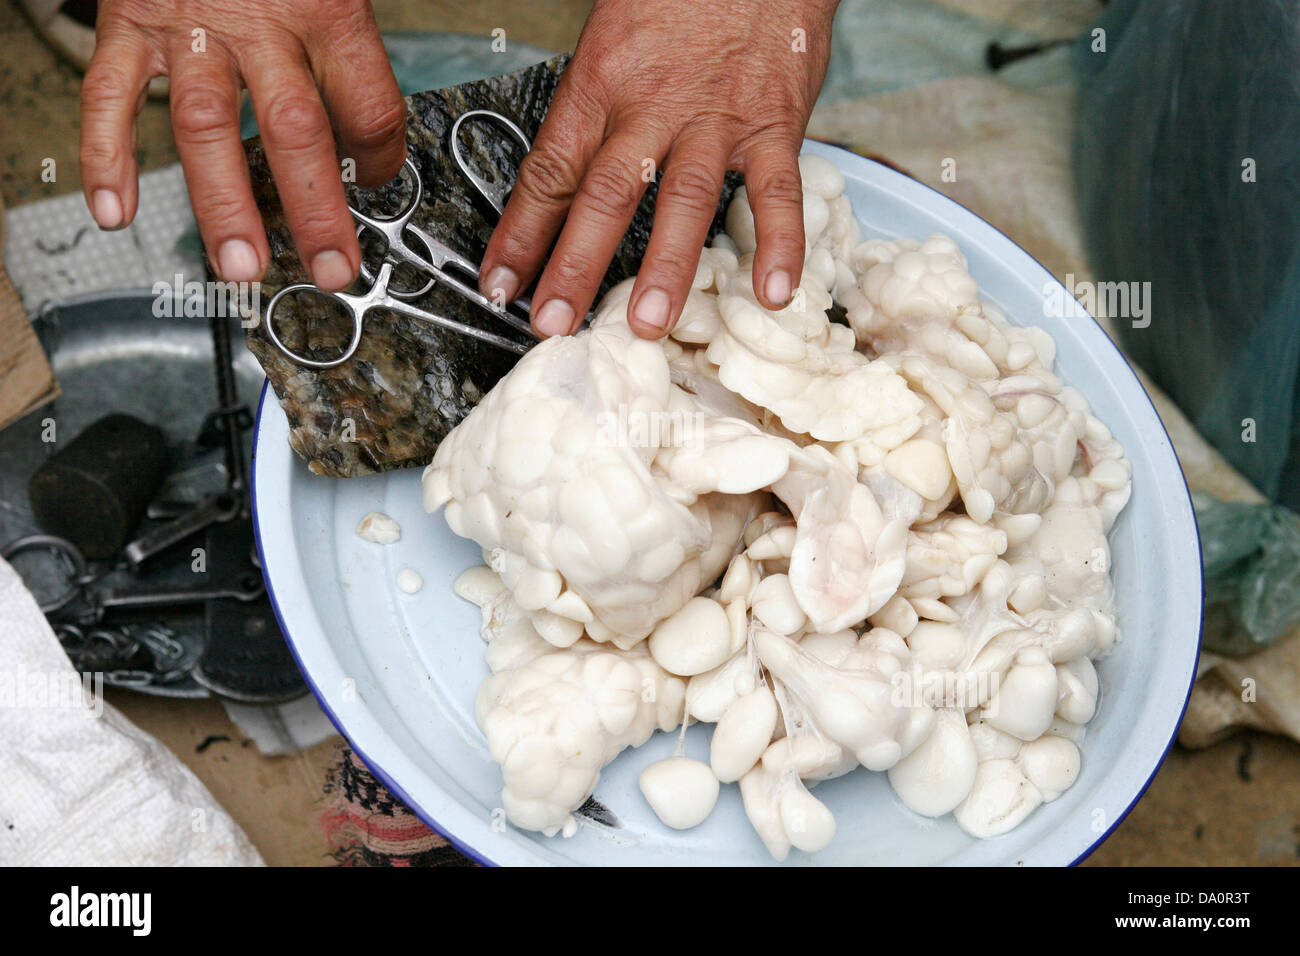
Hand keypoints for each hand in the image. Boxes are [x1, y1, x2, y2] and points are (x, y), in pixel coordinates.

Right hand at [79, 0, 405, 289]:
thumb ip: (345, 47)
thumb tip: (367, 132)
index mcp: (326, 7)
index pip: (371, 107)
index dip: (385, 161)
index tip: (378, 188)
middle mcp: (260, 20)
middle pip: (296, 131)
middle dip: (315, 212)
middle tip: (332, 270)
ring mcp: (190, 24)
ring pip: (207, 126)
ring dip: (223, 204)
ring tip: (239, 265)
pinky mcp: (130, 18)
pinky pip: (111, 93)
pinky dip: (107, 155)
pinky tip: (114, 211)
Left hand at [479, 0, 837, 339]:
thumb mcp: (612, 39)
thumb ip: (595, 110)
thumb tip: (565, 179)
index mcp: (602, 83)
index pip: (550, 171)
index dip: (520, 234)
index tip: (499, 283)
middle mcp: (652, 107)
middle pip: (604, 196)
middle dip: (574, 267)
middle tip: (554, 323)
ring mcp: (714, 121)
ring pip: (684, 202)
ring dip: (665, 269)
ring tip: (648, 324)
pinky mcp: (772, 125)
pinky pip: (777, 191)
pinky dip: (778, 243)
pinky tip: (771, 291)